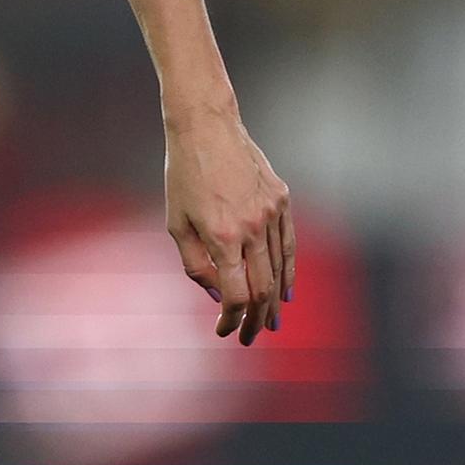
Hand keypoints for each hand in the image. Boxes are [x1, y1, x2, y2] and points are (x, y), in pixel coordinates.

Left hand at [165, 107, 293, 345]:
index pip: (235, 294)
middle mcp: (251, 227)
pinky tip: (285, 290)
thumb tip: (217, 296)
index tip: (225, 330)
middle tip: (250, 337)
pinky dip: (289, 270)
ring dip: (275, 301)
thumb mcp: (176, 224)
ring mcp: (271, 212)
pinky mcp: (282, 199)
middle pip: (262, 288)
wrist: (207, 127)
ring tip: (271, 322)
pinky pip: (288, 243)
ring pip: (280, 268)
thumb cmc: (184, 176)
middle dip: (255, 319)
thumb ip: (195, 265)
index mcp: (221, 237)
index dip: (231, 319)